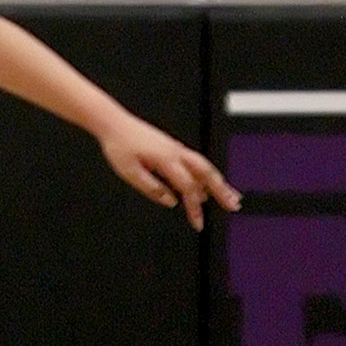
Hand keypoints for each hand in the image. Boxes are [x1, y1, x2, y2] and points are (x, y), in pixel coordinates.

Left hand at [99, 116, 241, 230]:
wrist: (112, 122)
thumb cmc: (118, 145)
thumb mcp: (129, 172)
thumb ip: (152, 188)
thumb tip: (171, 201)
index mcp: (165, 159)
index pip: (187, 187)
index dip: (194, 208)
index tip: (198, 223)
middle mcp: (174, 151)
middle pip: (205, 171)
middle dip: (222, 189)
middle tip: (234, 205)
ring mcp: (175, 147)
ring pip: (203, 164)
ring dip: (218, 181)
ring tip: (230, 195)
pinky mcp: (171, 145)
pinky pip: (195, 160)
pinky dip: (206, 173)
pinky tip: (207, 183)